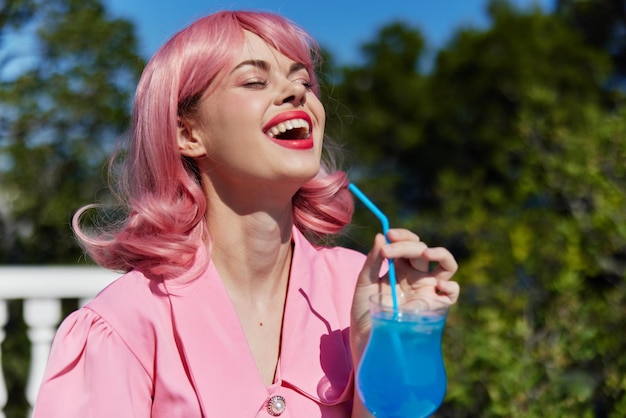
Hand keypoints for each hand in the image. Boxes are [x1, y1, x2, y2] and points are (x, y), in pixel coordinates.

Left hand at [350, 229, 459, 362]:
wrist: (368, 338)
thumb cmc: (364, 310)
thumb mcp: (364, 282)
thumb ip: (373, 260)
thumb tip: (381, 235)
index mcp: (401, 266)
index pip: (409, 242)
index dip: (403, 236)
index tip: (389, 234)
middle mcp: (417, 275)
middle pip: (423, 250)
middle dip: (407, 245)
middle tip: (389, 250)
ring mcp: (428, 289)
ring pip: (446, 264)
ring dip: (440, 253)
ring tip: (425, 253)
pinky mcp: (436, 306)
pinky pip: (452, 292)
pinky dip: (450, 286)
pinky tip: (437, 284)